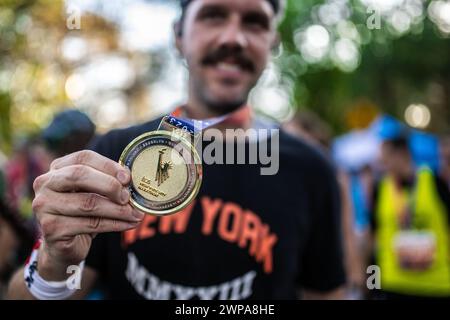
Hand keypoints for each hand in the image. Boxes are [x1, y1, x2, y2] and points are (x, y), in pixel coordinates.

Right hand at [32, 150, 143, 279]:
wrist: (64, 246)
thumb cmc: (82, 214)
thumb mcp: (93, 193)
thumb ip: (107, 181)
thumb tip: (129, 178)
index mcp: (57, 169)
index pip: (83, 158)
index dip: (108, 165)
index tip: (127, 178)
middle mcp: (45, 184)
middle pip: (80, 175)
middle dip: (110, 185)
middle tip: (129, 197)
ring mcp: (44, 206)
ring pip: (88, 203)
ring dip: (118, 209)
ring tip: (136, 214)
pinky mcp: (51, 229)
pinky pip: (90, 224)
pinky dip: (115, 224)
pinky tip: (129, 224)